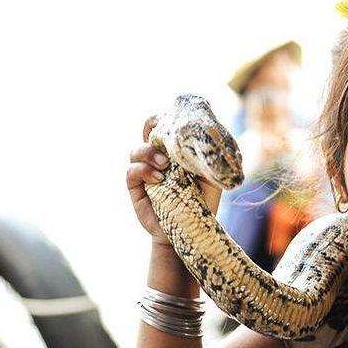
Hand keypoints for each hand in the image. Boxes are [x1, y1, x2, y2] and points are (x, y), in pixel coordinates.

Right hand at [127, 115, 222, 245]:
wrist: (190, 232)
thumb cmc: (202, 204)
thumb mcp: (211, 179)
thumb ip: (210, 160)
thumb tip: (216, 139)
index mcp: (174, 152)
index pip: (164, 128)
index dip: (163, 118)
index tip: (170, 115)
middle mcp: (157, 159)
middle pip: (146, 133)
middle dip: (151, 126)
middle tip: (162, 134)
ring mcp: (145, 172)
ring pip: (136, 151)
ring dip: (149, 153)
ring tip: (165, 164)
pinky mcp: (136, 188)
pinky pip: (132, 171)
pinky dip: (143, 170)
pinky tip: (158, 178)